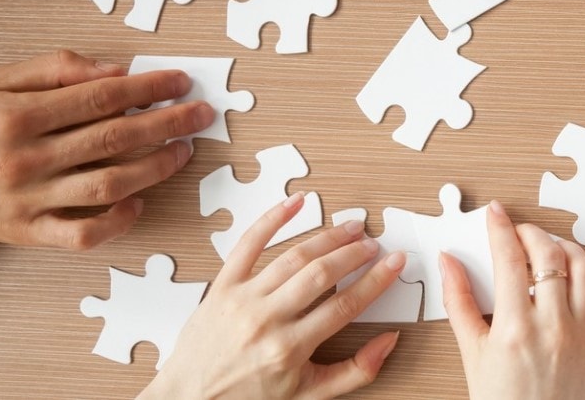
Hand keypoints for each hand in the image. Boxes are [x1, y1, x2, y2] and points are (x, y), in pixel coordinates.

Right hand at [0, 50, 212, 248]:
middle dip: (167, 124)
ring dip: (155, 168)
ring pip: (107, 186)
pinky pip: (80, 234)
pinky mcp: (26, 232)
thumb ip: (56, 70)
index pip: (101, 98)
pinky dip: (115, 222)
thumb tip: (116, 70)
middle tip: (201, 114)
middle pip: (113, 139)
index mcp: (19, 115)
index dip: (148, 89)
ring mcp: (27, 199)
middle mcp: (25, 158)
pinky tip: (138, 203)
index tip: (181, 82)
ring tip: (182, 151)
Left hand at [143, 194, 405, 398]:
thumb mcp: (308, 395)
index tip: (394, 263)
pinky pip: (248, 244)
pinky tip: (295, 203)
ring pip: (294, 256)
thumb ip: (355, 371)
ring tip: (350, 228)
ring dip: (327, 237)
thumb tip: (388, 342)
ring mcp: (243, 299)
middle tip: (374, 244)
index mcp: (289, 349)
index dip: (375, 281)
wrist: (190, 399)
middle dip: (354, 255)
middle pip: (322, 275)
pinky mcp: (222, 286)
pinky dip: (272, 219)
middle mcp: (266, 320)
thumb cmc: (248, 398)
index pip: (345, 306)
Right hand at [442, 202, 584, 399]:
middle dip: (531, 232)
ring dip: (566, 247)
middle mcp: (552, 327)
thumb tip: (448, 263)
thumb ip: (459, 301)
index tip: (496, 213)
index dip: (501, 228)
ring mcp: (581, 334)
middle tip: (517, 231)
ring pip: (584, 268)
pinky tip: (577, 273)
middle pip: (549, 255)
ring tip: (548, 248)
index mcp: (514, 329)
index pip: (509, 259)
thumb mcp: (471, 353)